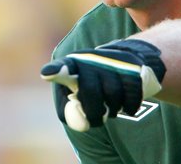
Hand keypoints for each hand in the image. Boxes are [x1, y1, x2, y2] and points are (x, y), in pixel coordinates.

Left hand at [40, 39, 165, 131]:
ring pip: (113, 94)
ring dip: (113, 109)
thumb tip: (81, 122)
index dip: (56, 70)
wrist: (126, 63)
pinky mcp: (133, 68)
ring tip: (111, 107)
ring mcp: (113, 61)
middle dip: (95, 112)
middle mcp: (92, 59)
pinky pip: (132, 95)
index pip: (63, 67)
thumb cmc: (92, 84)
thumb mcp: (75, 94)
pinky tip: (126, 106)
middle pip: (91, 90)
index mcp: (73, 64)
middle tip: (98, 119)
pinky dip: (129, 107)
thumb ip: (70, 111)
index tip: (46, 74)